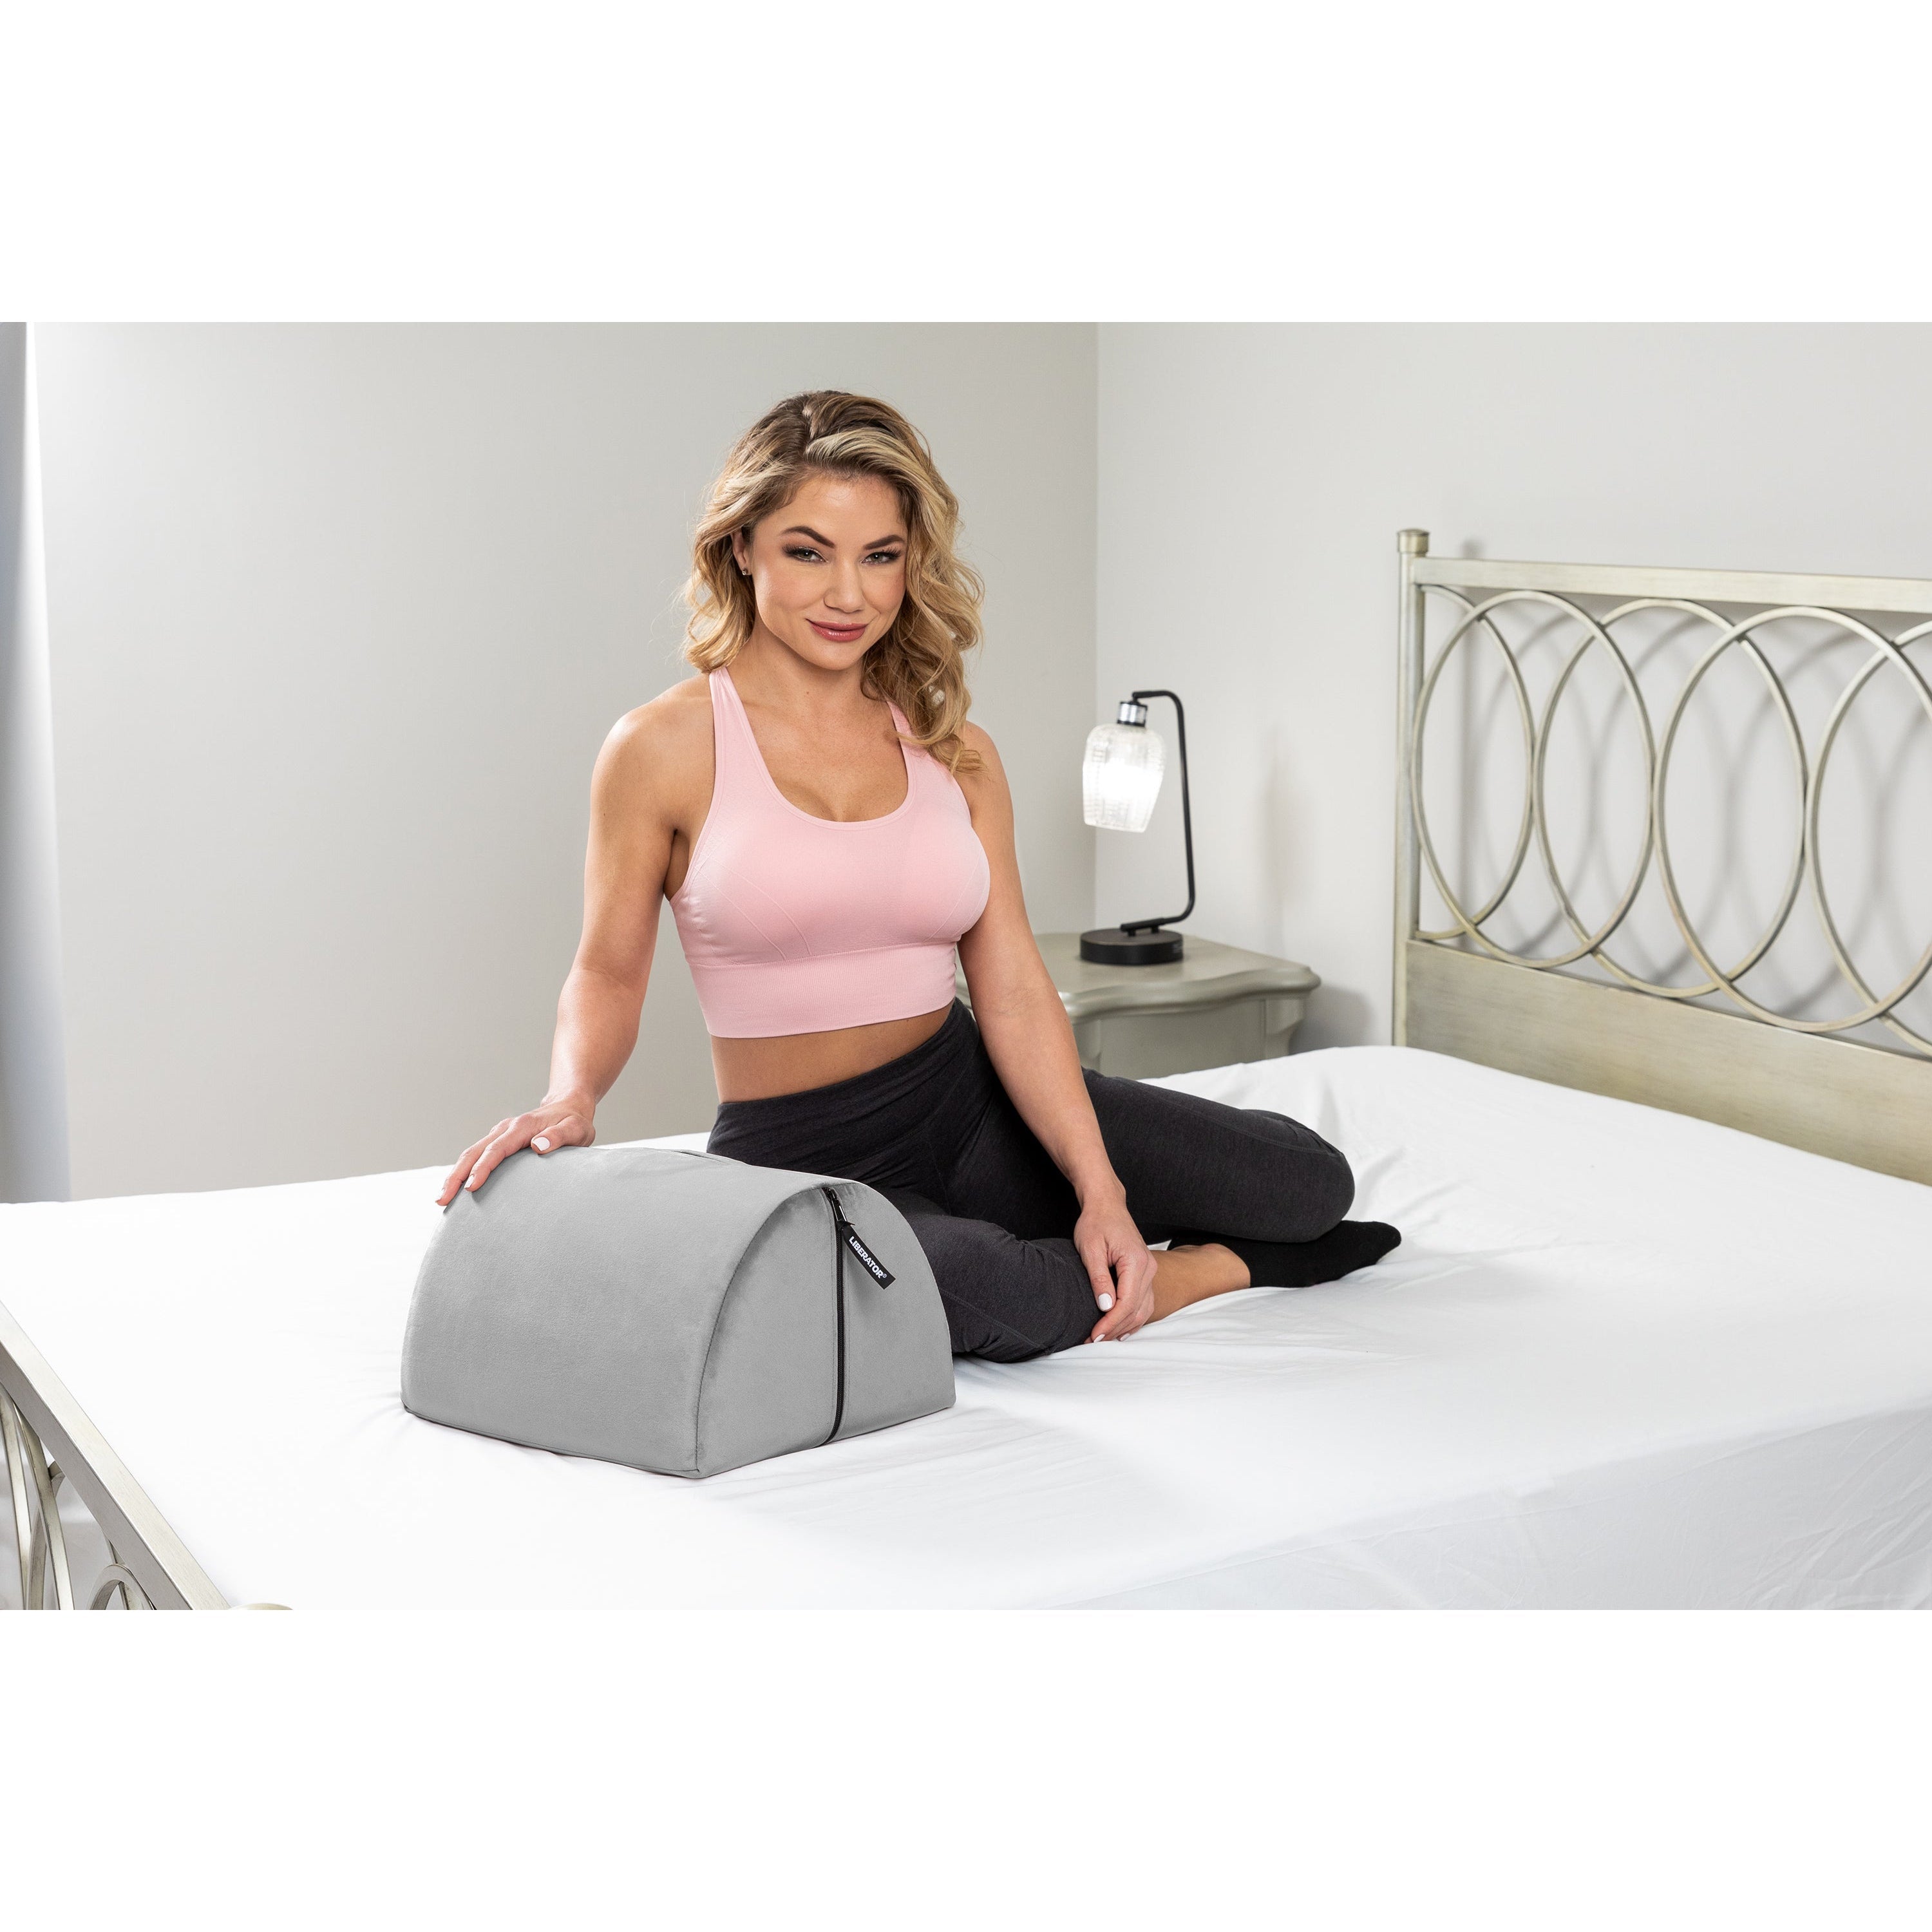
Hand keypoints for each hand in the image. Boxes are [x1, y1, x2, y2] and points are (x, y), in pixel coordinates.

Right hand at [436, 1100, 595, 1204]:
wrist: (568, 1106)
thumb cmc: (574, 1122)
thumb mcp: (576, 1129)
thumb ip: (560, 1137)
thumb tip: (537, 1147)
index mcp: (521, 1127)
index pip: (496, 1149)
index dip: (482, 1168)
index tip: (470, 1187)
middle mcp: (505, 1129)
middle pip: (474, 1152)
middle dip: (456, 1175)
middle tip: (442, 1200)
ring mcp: (499, 1134)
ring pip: (471, 1153)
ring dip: (455, 1174)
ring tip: (442, 1199)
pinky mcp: (498, 1141)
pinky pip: (476, 1155)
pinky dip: (463, 1170)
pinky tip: (456, 1189)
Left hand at [1075, 1191, 1156, 1341]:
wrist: (1107, 1205)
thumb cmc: (1096, 1222)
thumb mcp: (1090, 1249)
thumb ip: (1098, 1278)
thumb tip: (1104, 1307)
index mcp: (1136, 1262)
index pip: (1126, 1303)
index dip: (1109, 1323)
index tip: (1093, 1335)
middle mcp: (1149, 1268)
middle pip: (1136, 1310)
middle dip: (1114, 1329)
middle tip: (1092, 1342)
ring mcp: (1150, 1271)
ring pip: (1143, 1309)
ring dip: (1123, 1326)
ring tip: (1103, 1339)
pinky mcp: (1145, 1273)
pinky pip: (1143, 1302)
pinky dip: (1132, 1318)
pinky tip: (1120, 1330)